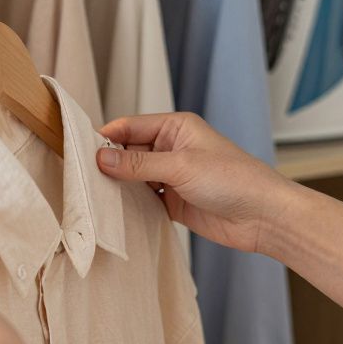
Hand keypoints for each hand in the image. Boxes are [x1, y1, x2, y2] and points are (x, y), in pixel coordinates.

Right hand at [96, 112, 292, 254]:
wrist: (263, 217)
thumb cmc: (233, 180)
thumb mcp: (181, 166)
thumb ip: (139, 163)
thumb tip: (101, 157)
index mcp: (175, 127)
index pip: (129, 126)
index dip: (105, 137)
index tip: (79, 151)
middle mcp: (172, 148)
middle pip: (128, 151)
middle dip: (108, 163)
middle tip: (82, 177)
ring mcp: (172, 176)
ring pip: (134, 176)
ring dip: (118, 185)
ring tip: (93, 196)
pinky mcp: (174, 201)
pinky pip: (143, 199)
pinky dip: (130, 204)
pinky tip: (115, 211)